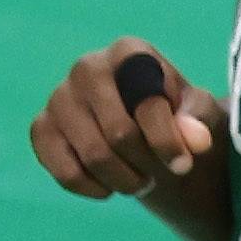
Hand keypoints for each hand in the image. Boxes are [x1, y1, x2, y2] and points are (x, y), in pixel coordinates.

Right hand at [33, 39, 226, 198]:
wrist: (144, 130)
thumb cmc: (175, 115)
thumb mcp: (198, 114)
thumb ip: (199, 121)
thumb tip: (195, 140)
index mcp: (128, 52)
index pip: (146, 103)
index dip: (167, 142)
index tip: (183, 164)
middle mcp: (87, 66)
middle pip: (118, 134)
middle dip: (144, 165)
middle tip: (156, 175)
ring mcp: (59, 97)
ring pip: (92, 156)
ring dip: (123, 181)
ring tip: (138, 181)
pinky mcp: (41, 127)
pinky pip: (64, 171)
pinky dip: (91, 188)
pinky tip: (107, 187)